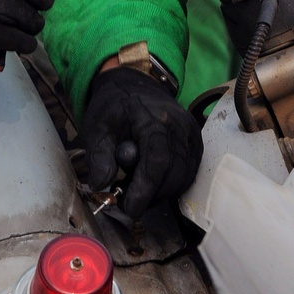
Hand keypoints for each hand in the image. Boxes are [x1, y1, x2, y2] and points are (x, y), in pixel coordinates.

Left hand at [83, 66, 202, 217]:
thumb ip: (98, 156)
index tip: (128, 209)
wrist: (135, 84)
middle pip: (173, 175)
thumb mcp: (97, 126)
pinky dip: (170, 184)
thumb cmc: (115, 106)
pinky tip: (151, 180)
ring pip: (183, 179)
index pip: (157, 164)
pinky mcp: (196, 142)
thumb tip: (102, 185)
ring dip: (160, 192)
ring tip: (135, 186)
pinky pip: (188, 173)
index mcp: (156, 120)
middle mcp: (181, 127)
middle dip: (150, 196)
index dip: (144, 191)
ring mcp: (192, 135)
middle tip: (126, 198)